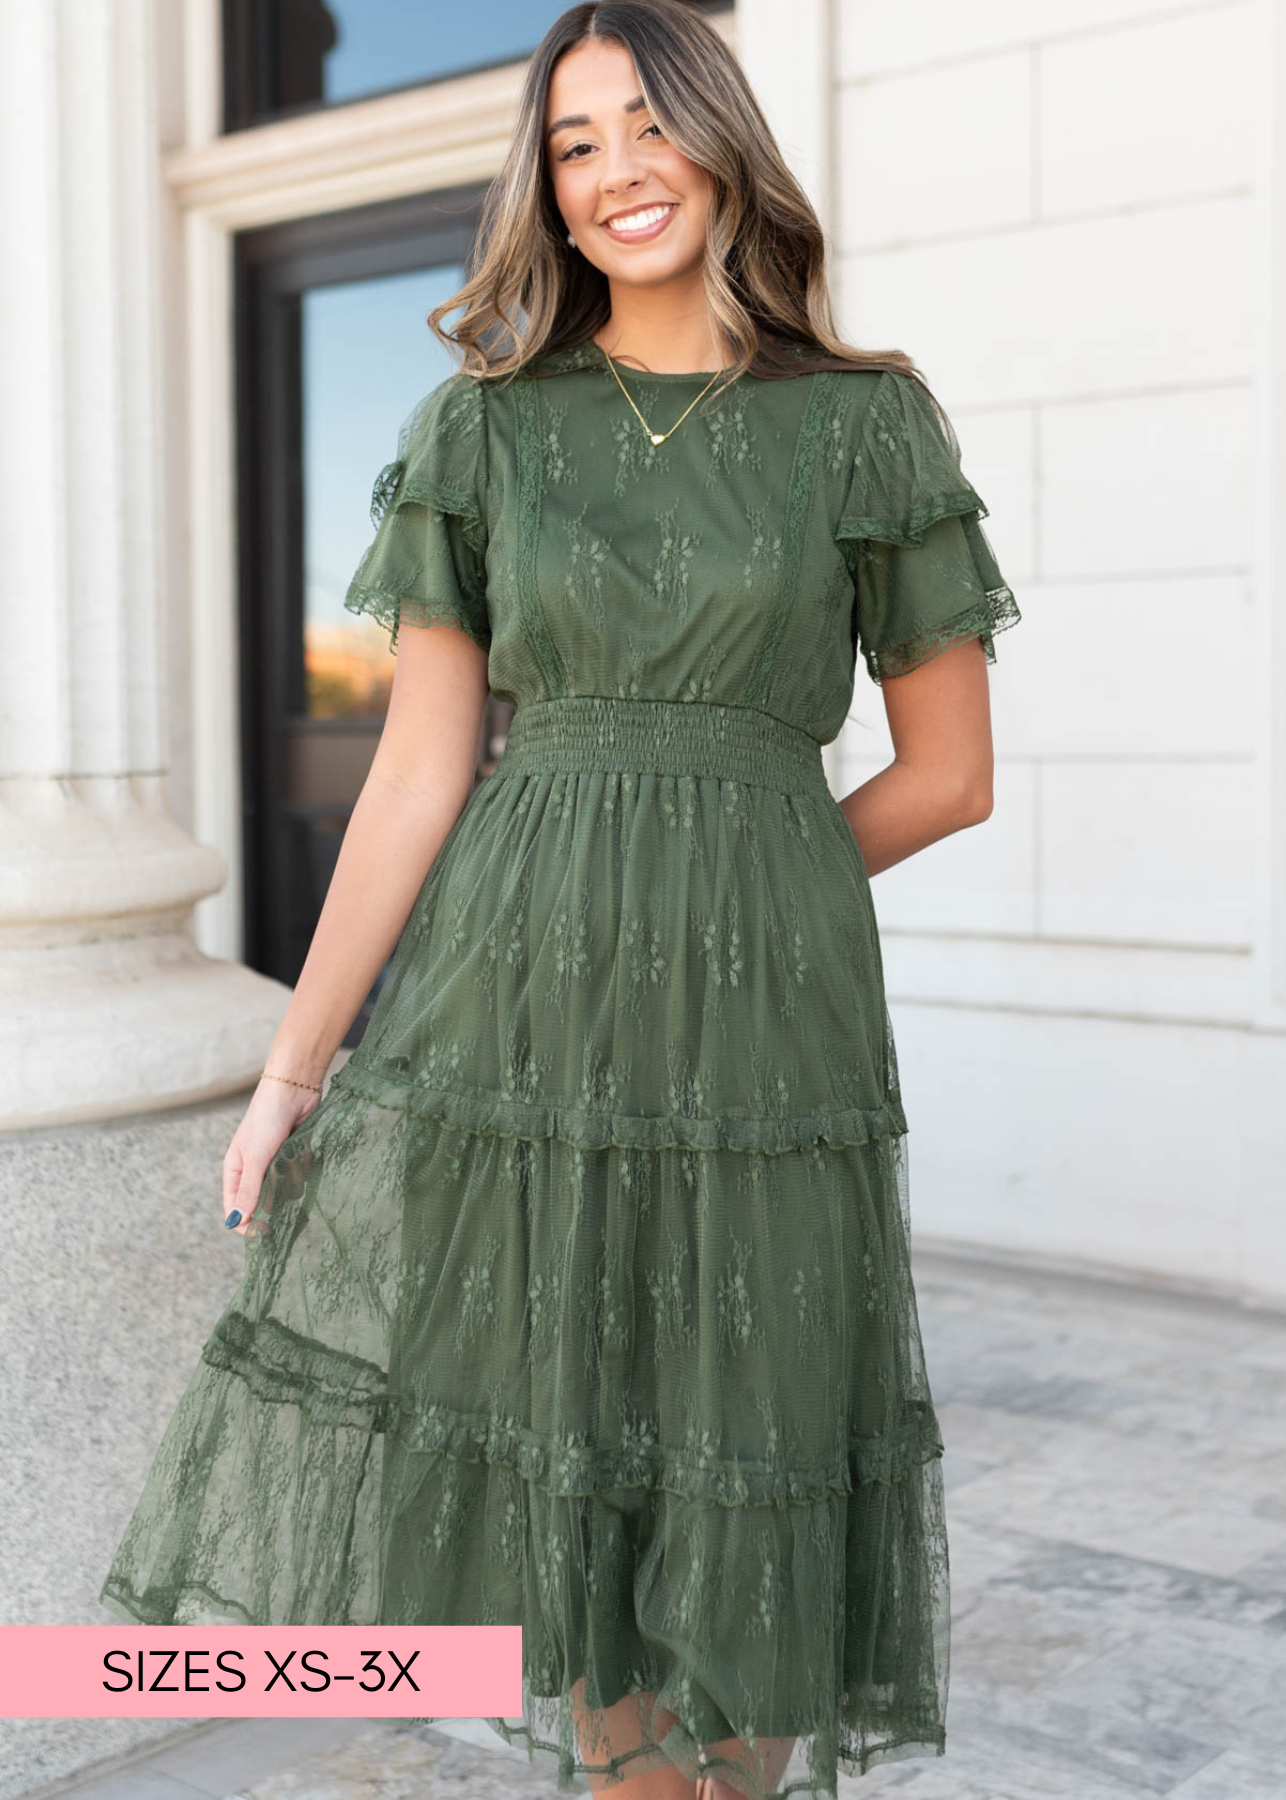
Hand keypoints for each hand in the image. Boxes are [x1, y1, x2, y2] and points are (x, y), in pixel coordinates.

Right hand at [221, 1076, 321, 1237]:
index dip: (245, 1223)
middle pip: (260, 1202)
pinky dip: (301, 1177)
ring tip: (295, 1176)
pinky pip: (297, 1177)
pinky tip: (305, 1169)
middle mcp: (253, 1169)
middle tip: (285, 1212)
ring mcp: (275, 1163)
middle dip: (271, 1208)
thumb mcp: (255, 1157)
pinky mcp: (294, 1156)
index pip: (235, 1206)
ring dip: (289, 1190)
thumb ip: (249, 1189)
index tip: (263, 1234)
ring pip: (281, 1192)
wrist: (294, 1088)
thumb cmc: (267, 1119)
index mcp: (235, 1169)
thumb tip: (235, 1222)